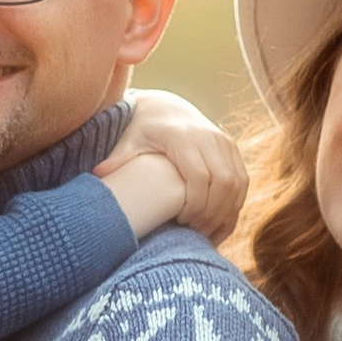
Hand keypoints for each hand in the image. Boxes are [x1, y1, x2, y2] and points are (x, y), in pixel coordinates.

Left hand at [112, 88, 249, 242]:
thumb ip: (118, 158)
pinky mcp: (233, 150)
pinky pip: (242, 182)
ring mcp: (225, 142)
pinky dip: (234, 205)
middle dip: (212, 213)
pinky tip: (219, 223)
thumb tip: (99, 173)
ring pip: (237, 184)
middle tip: (195, 231)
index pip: (200, 176)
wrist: (166, 109)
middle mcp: (209, 137)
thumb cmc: (142, 130)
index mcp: (183, 136)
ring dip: (225, 212)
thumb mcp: (129, 140)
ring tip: (206, 231)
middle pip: (223, 183)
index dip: (195, 204)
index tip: (182, 221)